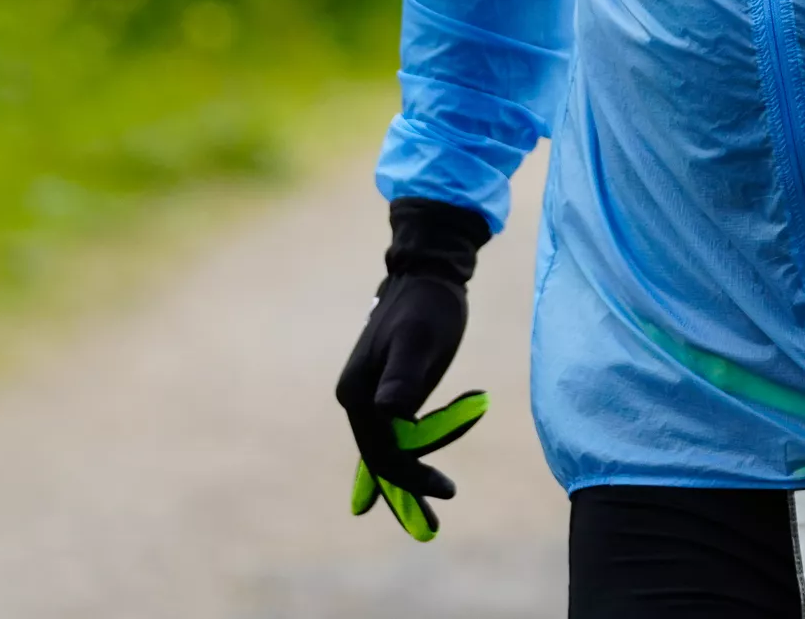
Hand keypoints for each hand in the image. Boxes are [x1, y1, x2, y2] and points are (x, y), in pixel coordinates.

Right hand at [337, 199, 490, 540]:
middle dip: (405, 493)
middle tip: (431, 528)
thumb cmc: (429, 307)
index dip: (413, 477)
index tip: (448, 491)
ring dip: (407, 481)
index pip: (383, 453)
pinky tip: (406, 481)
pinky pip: (394, 436)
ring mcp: (369, 397)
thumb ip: (404, 376)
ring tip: (434, 512)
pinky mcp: (386, 392)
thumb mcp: (420, 340)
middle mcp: (356, 399)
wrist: (428, 275)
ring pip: (387, 451)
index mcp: (358, 394)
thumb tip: (388, 412)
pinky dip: (406, 459)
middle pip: (380, 459)